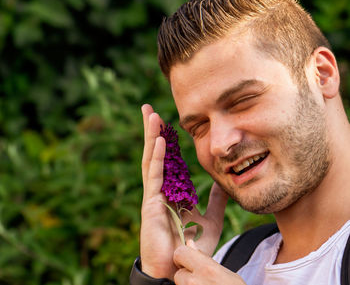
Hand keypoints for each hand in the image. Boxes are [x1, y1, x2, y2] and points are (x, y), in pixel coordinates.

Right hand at [140, 104, 228, 279]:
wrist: (179, 268)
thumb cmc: (192, 246)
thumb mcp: (210, 219)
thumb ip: (216, 201)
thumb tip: (224, 183)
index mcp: (172, 191)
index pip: (169, 160)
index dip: (168, 141)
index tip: (169, 123)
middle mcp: (161, 190)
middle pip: (156, 155)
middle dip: (153, 132)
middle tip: (149, 110)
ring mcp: (154, 196)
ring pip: (151, 160)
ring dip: (151, 137)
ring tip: (150, 115)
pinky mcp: (151, 204)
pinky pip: (154, 176)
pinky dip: (157, 158)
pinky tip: (160, 141)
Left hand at [173, 240, 246, 284]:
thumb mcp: (226, 273)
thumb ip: (205, 258)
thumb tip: (189, 244)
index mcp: (206, 269)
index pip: (180, 253)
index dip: (183, 255)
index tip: (188, 261)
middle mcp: (195, 282)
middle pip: (178, 274)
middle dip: (186, 276)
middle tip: (200, 279)